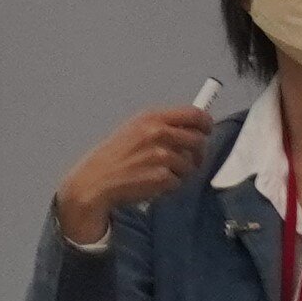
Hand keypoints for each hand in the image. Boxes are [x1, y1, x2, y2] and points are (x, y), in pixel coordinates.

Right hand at [55, 106, 211, 247]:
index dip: (205, 123)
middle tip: (188, 160)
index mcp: (151, 117)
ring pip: (190, 164)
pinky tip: (153, 183)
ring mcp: (161, 155)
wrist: (95, 181)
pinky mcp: (161, 176)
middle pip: (198, 140)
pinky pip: (179, 182)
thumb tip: (192, 127)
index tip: (206, 130)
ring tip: (158, 173)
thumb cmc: (114, 157)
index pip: (194, 114)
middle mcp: (158, 132)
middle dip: (197, 152)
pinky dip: (169, 186)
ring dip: (180, 172)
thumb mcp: (135, 130)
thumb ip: (162, 126)